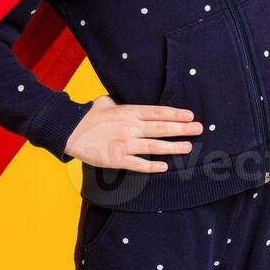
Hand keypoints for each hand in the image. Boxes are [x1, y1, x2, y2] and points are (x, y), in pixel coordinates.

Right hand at [64, 94, 203, 171]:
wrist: (70, 130)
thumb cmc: (88, 115)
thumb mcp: (106, 102)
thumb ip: (121, 102)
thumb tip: (128, 102)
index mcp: (129, 111)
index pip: (158, 112)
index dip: (176, 114)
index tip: (190, 116)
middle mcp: (130, 127)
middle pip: (161, 128)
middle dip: (182, 129)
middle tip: (199, 129)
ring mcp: (124, 144)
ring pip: (154, 146)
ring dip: (173, 147)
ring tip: (188, 147)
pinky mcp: (117, 159)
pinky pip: (138, 164)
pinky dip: (152, 166)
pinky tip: (165, 167)